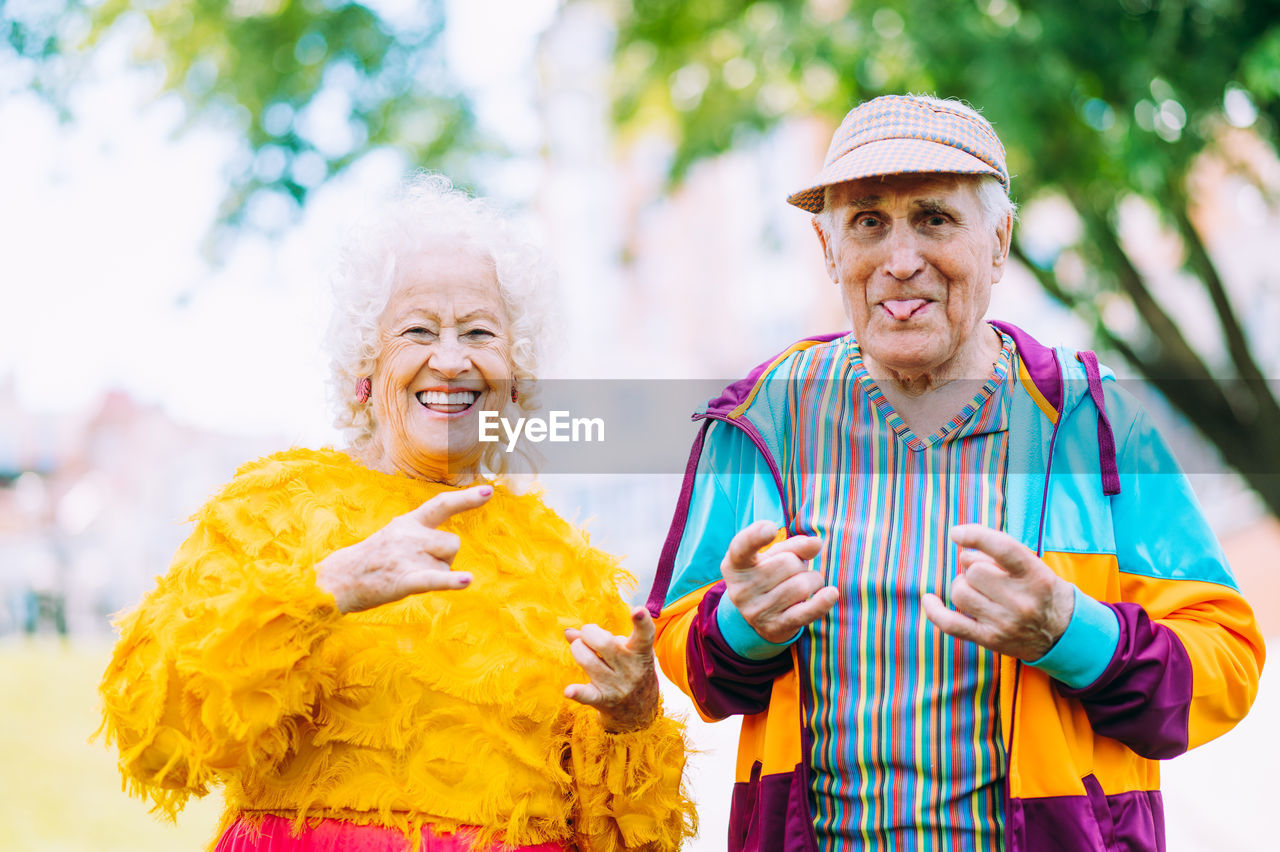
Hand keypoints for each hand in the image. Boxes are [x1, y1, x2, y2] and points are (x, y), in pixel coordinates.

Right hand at [316, 485, 492, 613]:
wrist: (339, 579)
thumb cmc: (372, 560)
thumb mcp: (396, 536)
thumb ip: (422, 535)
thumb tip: (449, 545)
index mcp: (409, 522)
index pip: (442, 505)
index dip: (467, 498)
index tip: (489, 490)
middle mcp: (410, 535)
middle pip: (453, 544)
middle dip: (446, 558)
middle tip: (418, 565)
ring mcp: (408, 557)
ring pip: (448, 564)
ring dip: (439, 573)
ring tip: (411, 576)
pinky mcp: (404, 580)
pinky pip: (435, 579)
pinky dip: (451, 582)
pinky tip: (466, 581)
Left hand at [564, 607, 660, 732]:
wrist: (640, 712)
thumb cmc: (629, 671)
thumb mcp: (626, 651)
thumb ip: (601, 638)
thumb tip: (568, 632)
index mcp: (641, 652)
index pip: (645, 635)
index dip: (642, 622)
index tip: (637, 610)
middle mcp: (631, 669)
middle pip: (605, 644)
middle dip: (589, 633)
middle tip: (587, 634)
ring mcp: (618, 686)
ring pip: (590, 662)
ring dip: (578, 650)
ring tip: (580, 649)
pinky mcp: (604, 701)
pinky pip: (589, 696)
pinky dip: (578, 693)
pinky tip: (569, 691)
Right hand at [720, 520, 836, 643]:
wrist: (759, 617)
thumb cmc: (768, 574)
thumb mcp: (773, 555)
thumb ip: (794, 545)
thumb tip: (816, 544)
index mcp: (735, 564)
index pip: (742, 547)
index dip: (756, 536)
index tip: (770, 528)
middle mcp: (741, 589)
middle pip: (787, 563)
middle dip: (799, 563)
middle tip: (793, 571)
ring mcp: (757, 611)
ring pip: (802, 585)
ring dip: (812, 581)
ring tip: (804, 585)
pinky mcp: (775, 627)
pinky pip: (805, 612)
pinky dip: (821, 602)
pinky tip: (832, 593)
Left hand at [922, 524, 1075, 659]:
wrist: (1063, 634)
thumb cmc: (1040, 590)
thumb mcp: (1033, 565)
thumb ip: (999, 552)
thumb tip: (962, 549)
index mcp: (1036, 576)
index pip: (1002, 548)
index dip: (975, 535)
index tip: (956, 533)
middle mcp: (1022, 601)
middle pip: (973, 571)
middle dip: (973, 568)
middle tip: (986, 574)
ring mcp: (1005, 623)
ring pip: (960, 592)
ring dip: (963, 586)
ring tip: (979, 591)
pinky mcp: (990, 640)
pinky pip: (951, 624)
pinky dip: (934, 611)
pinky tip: (929, 599)